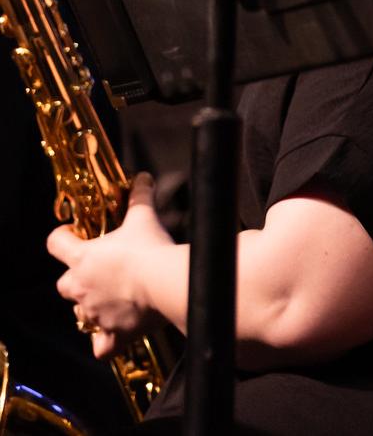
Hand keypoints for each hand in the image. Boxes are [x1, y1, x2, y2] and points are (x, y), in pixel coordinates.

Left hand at [47, 173, 169, 359]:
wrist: (166, 282)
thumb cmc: (150, 250)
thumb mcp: (144, 218)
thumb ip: (140, 197)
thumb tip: (143, 178)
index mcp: (82, 258)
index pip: (55, 243)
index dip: (62, 237)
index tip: (73, 234)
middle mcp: (80, 287)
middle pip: (64, 284)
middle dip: (78, 280)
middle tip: (100, 273)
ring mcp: (93, 313)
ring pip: (82, 314)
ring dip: (93, 307)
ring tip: (117, 299)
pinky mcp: (112, 332)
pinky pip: (101, 345)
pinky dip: (106, 342)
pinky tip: (117, 333)